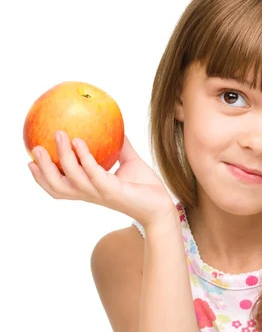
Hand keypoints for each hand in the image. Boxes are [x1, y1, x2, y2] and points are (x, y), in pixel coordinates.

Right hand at [28, 130, 175, 226]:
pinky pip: (94, 173)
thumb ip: (120, 147)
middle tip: (35, 148)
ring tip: (60, 135)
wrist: (162, 205)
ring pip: (73, 178)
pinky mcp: (113, 192)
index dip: (42, 177)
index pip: (60, 188)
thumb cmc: (145, 187)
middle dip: (43, 169)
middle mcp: (92, 194)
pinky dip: (85, 158)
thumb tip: (116, 126)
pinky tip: (80, 143)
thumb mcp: (129, 163)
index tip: (29, 162)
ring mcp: (101, 194)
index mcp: (90, 190)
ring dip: (63, 157)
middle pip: (58, 187)